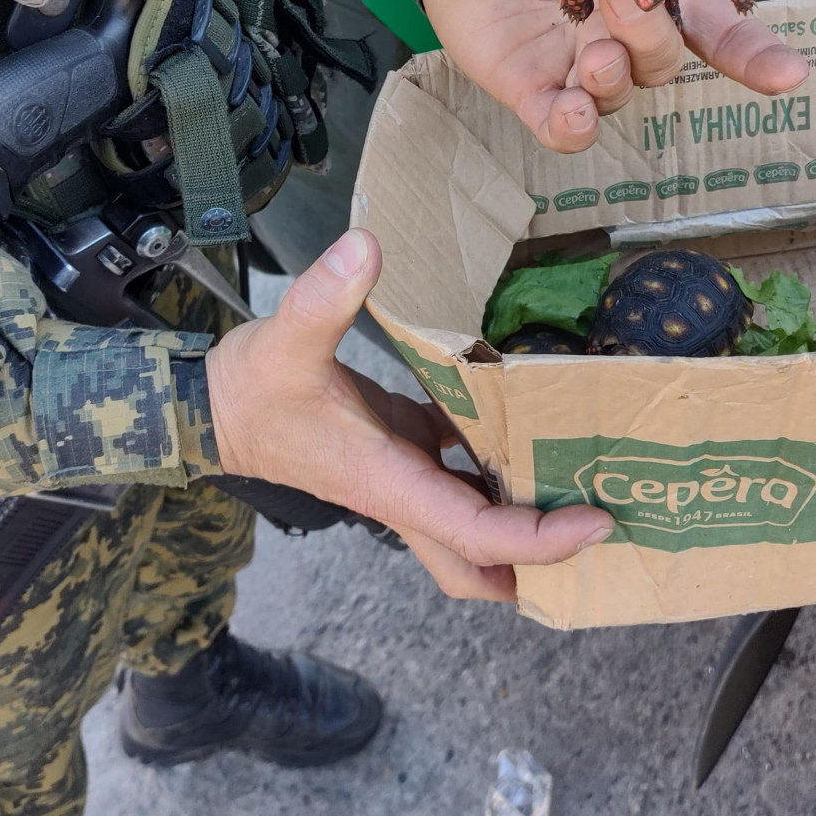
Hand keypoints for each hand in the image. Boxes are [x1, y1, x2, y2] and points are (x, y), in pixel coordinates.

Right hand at [206, 228, 612, 599]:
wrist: (212, 409)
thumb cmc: (251, 388)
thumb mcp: (286, 339)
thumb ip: (325, 296)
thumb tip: (365, 247)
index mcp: (388, 484)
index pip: (475, 534)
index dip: (538, 538)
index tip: (596, 523)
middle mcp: (404, 495)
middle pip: (478, 566)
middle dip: (539, 569)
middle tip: (604, 538)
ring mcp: (404, 479)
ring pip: (472, 530)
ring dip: (524, 523)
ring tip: (589, 485)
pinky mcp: (403, 452)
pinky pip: (460, 478)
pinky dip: (497, 469)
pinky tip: (536, 426)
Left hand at [418, 0, 808, 153]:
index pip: (717, 28)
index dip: (755, 55)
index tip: (789, 74)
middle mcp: (627, 37)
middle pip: (665, 58)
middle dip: (652, 36)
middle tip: (621, 0)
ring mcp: (582, 68)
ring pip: (620, 92)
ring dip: (616, 78)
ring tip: (594, 54)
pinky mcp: (535, 90)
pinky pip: (563, 127)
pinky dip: (573, 129)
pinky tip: (573, 115)